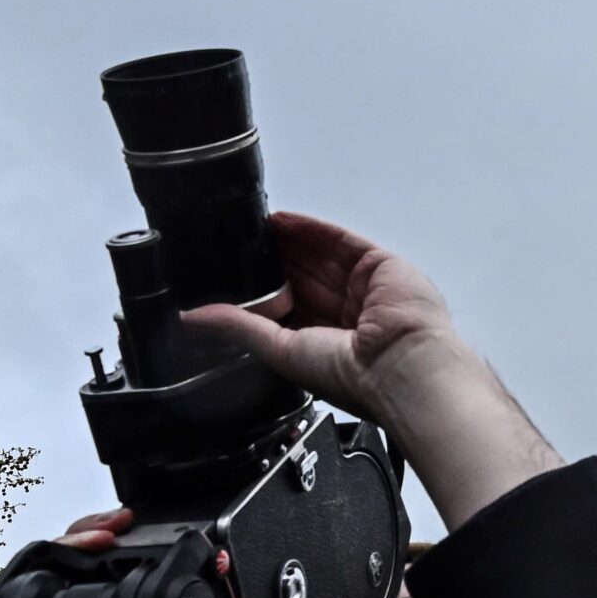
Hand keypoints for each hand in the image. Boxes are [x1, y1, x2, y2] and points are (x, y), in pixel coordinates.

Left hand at [185, 212, 473, 441]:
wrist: (401, 365)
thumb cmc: (355, 376)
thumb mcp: (280, 351)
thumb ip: (239, 328)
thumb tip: (194, 320)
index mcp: (325, 343)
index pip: (288, 307)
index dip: (263, 288)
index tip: (234, 272)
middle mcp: (346, 315)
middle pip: (303, 277)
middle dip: (273, 259)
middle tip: (239, 242)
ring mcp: (364, 288)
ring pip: (319, 256)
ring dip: (287, 241)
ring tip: (254, 226)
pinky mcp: (379, 266)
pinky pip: (341, 241)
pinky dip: (312, 229)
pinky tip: (284, 221)